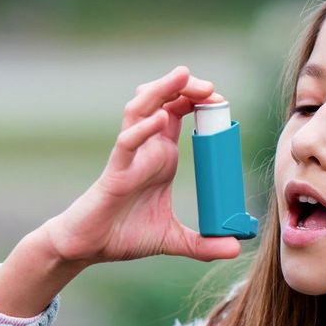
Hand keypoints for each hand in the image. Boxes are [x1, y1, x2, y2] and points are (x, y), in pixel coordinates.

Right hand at [42, 65, 243, 264]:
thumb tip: (236, 249)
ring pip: (141, 109)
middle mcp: (145, 148)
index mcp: (161, 156)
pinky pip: (126, 143)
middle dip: (185, 87)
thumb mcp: (173, 239)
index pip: (179, 112)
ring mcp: (128, 156)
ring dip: (161, 90)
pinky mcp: (114, 171)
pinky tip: (160, 120)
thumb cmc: (124, 234)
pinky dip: (143, 129)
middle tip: (211, 87)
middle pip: (163, 101)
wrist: (90, 249)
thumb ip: (203, 245)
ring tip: (183, 77)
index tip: (221, 102)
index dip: (199, 102)